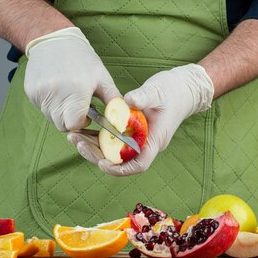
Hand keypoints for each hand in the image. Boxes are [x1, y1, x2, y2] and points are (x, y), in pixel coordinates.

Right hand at [24, 27, 119, 130]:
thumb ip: (113, 100)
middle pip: (62, 125)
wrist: (53, 39)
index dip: (81, 123)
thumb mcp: (102, 77)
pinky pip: (41, 108)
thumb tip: (123, 119)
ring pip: (51, 118)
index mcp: (76, 91)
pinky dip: (49, 104)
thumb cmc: (81, 58)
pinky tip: (56, 89)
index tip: (85, 114)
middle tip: (77, 105)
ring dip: (60, 112)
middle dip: (71, 120)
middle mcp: (56, 93)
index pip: (74, 125)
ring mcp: (41, 93)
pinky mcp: (31, 92)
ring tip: (67, 94)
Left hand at [69, 64, 213, 175]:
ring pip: (112, 153)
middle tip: (78, 143)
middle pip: (119, 162)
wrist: (183, 89)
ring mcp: (137, 140)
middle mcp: (145, 145)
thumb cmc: (173, 91)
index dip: (119, 169)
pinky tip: (82, 131)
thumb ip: (143, 97)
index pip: (138, 164)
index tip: (102, 163)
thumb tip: (128, 101)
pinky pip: (112, 141)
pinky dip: (97, 138)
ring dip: (93, 148)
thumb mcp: (158, 91)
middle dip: (97, 156)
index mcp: (154, 141)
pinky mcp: (131, 133)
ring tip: (74, 137)